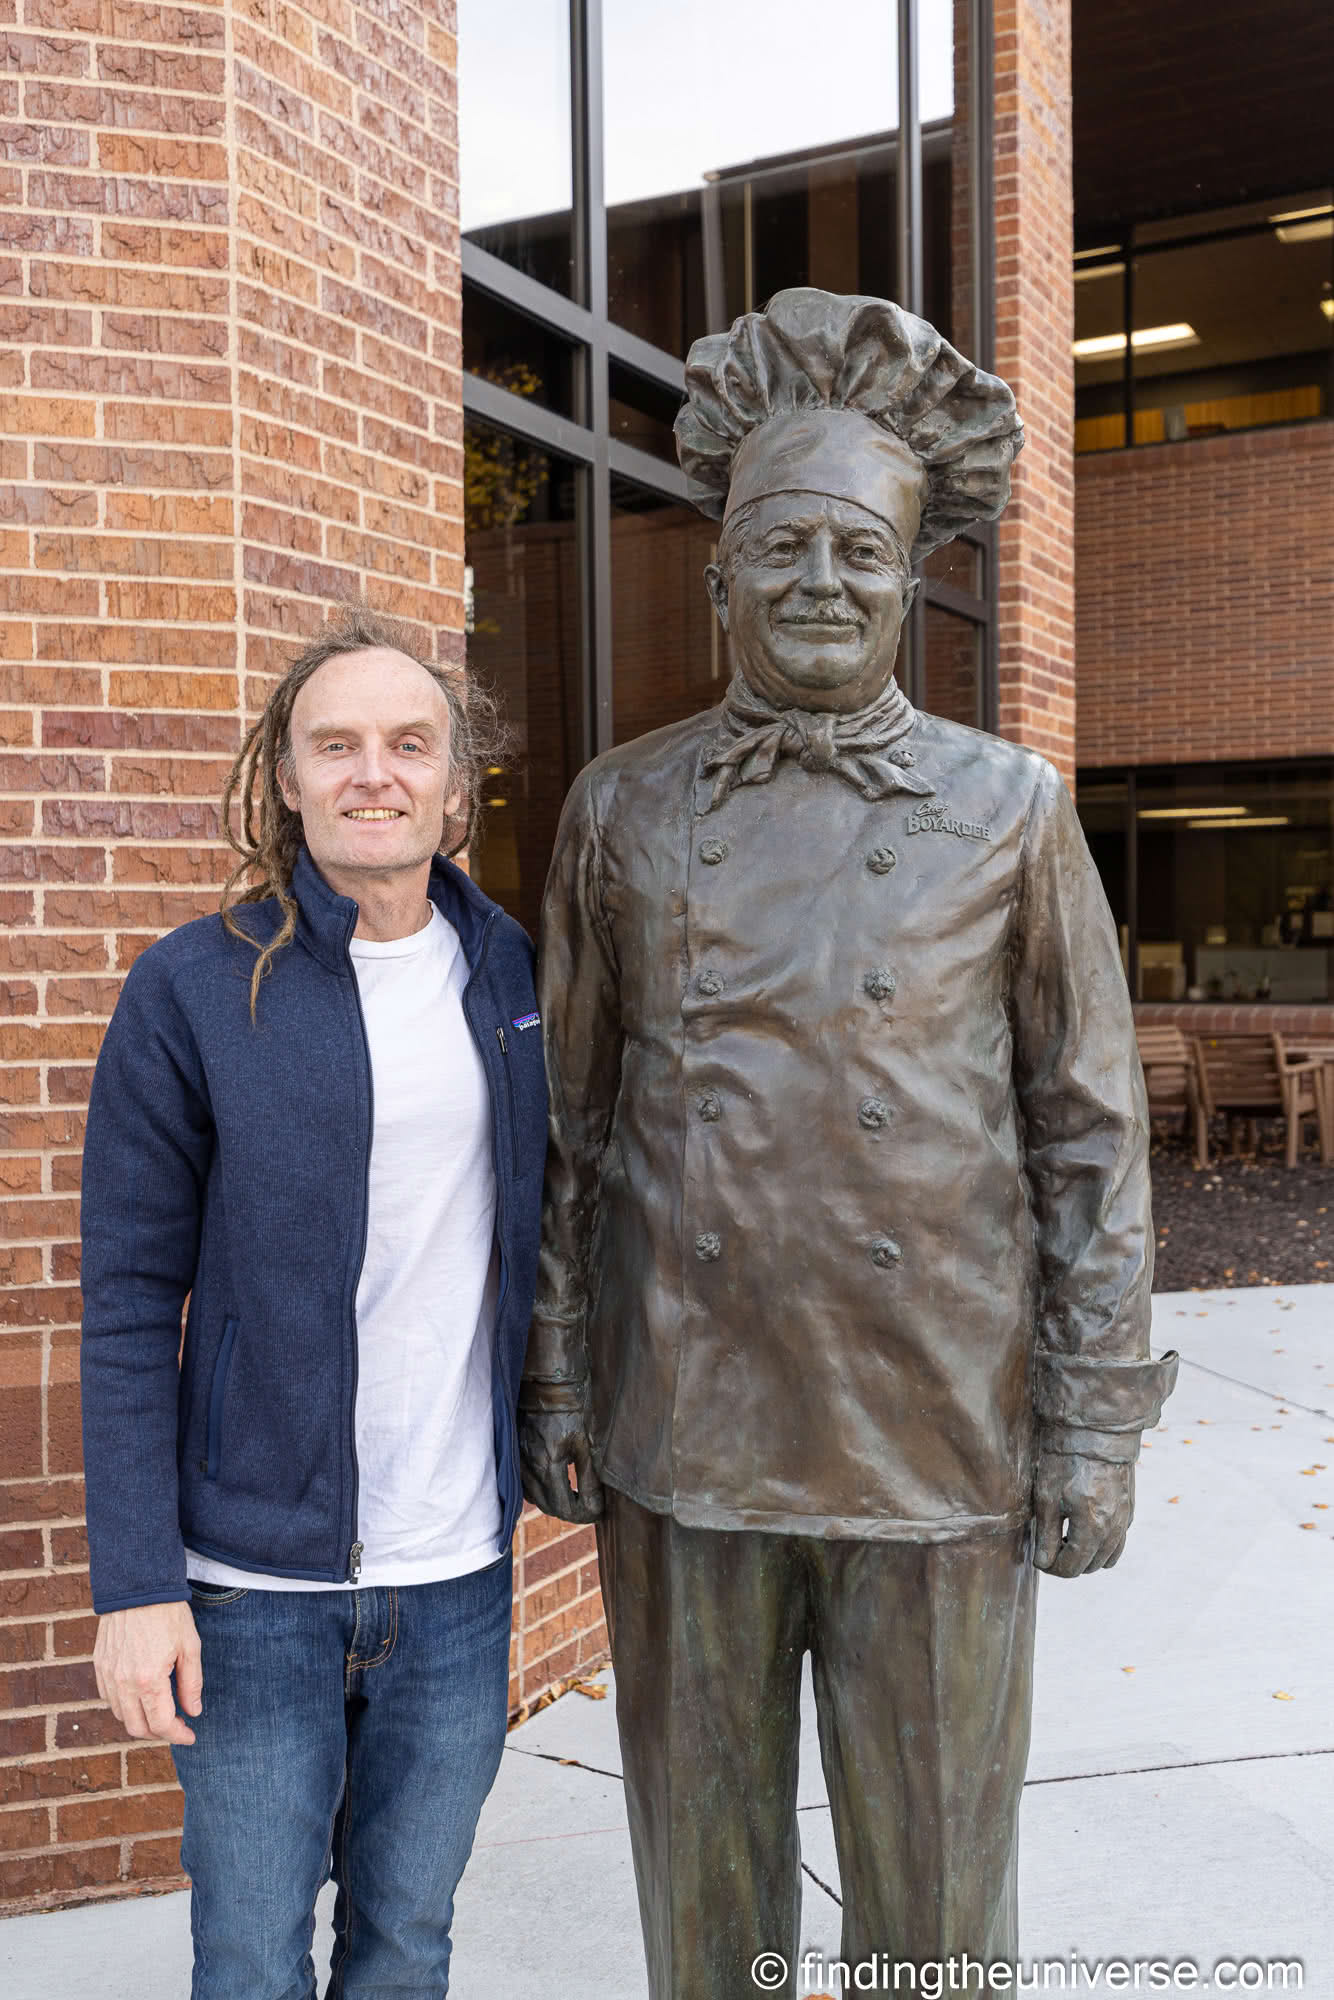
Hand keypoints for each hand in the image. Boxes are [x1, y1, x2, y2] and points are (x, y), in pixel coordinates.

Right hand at [93, 1600, 202, 1744]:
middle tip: (177, 1726)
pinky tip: (140, 1697)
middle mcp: (123, 1683)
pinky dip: (124, 1706)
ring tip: (161, 1712)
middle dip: (159, 1733)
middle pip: (137, 1727)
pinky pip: (109, 1698)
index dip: (178, 1735)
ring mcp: (108, 1675)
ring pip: (121, 1715)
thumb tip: (194, 1711)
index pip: (161, 1724)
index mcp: (148, 1680)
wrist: (138, 1586)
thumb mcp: (190, 1647)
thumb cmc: (168, 1614)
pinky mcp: (99, 1665)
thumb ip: (191, 1684)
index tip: (190, 1735)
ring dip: (141, 1721)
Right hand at [518, 1408, 604, 1523]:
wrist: (546, 1389)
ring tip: (577, 1497)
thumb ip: (588, 1477)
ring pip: (537, 1500)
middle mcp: (529, 1469)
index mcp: (548, 1465)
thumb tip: (595, 1505)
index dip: (585, 1514)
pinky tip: (556, 1485)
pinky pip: (527, 1488)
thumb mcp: (584, 1443)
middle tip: (592, 1506)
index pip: (565, 1508)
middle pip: (550, 1509)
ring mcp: (519, 1464)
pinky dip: (542, 1494)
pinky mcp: (515, 1459)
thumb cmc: (570, 1412)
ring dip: (557, 1504)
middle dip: (573, 1512)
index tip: (599, 1511)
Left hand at [1033, 1452, 1134, 1577]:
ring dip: (1088, 1556)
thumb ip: (1046, 1536)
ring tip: (1067, 1538)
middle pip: (1090, 1566)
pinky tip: (1085, 1526)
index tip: (1040, 1557)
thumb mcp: (1047, 1499)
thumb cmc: (1065, 1462)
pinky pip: (1118, 1541)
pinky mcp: (1129, 1509)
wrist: (1095, 1431)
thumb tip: (1044, 1562)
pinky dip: (1103, 1543)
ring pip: (1108, 1557)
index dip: (1052, 1568)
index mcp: (1092, 1529)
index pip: (1071, 1567)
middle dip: (1068, 1563)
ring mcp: (1124, 1520)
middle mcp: (1113, 1529)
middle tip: (1050, 1546)